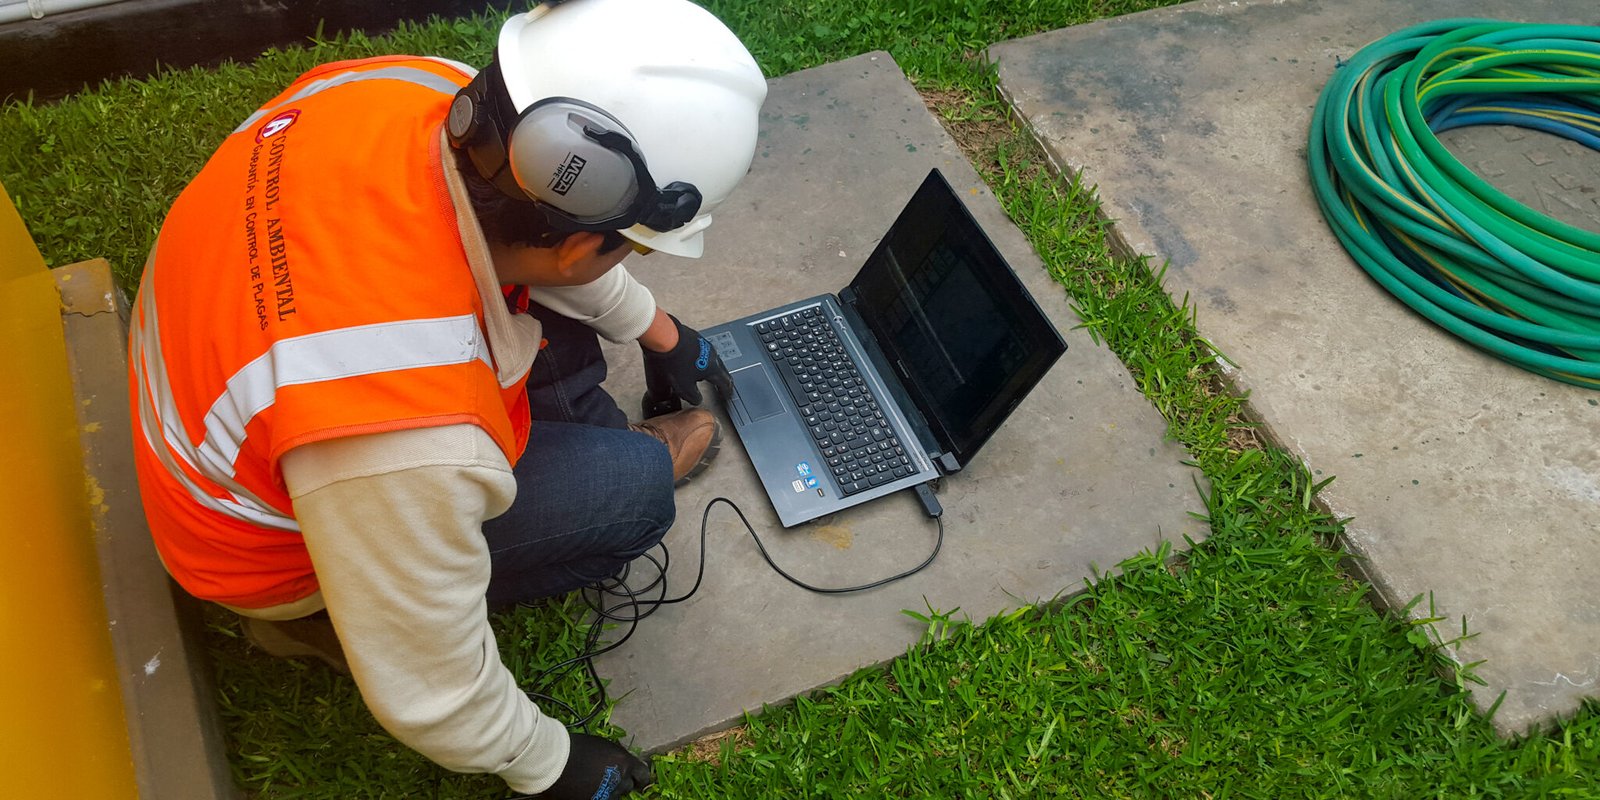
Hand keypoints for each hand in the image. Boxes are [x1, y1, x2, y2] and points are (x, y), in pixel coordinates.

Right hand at [534, 733, 652, 798]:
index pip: (642, 774)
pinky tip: (588, 791)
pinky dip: (598, 796)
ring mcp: (607, 793)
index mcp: (624, 762)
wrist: (555, 760)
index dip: (640, 778)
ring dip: (610, 792)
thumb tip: (621, 763)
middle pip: (628, 787)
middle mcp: (619, 779)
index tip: (638, 779)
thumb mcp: (601, 746)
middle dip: (622, 784)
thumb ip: (614, 758)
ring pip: (615, 797)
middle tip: (613, 781)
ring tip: (598, 785)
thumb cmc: (575, 746)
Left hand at [640, 314, 732, 413]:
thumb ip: (693, 396)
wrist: (665, 338)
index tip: (727, 395)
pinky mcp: (692, 337)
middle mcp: (711, 354)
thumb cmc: (675, 361)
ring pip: (710, 358)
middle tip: (720, 385)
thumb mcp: (684, 388)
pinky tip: (690, 360)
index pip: (724, 382)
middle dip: (720, 379)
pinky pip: (699, 350)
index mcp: (713, 368)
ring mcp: (702, 343)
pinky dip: (698, 358)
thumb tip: (697, 399)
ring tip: (704, 373)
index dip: (726, 391)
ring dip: (708, 367)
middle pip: (720, 369)